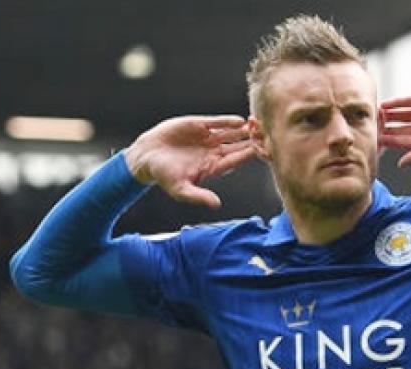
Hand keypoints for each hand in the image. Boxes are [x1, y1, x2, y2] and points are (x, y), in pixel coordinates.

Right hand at [123, 115, 255, 208]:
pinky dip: (227, 121)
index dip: (249, 155)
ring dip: (244, 129)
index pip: (236, 159)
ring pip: (231, 132)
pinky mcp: (197, 125)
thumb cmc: (163, 176)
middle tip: (265, 135)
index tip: (261, 151)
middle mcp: (213, 151)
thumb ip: (199, 196)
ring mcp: (207, 138)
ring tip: (257, 125)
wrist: (146, 157)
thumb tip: (216, 205)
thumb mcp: (181, 190)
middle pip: (239, 145)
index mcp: (213, 166)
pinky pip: (217, 122)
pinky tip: (239, 121)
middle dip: (252, 140)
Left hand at [380, 88, 410, 167]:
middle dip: (388, 128)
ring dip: (391, 115)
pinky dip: (398, 102)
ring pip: (405, 114)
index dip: (390, 141)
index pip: (405, 142)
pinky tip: (386, 104)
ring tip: (375, 115)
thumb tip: (400, 164)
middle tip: (371, 127)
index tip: (375, 141)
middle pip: (403, 128)